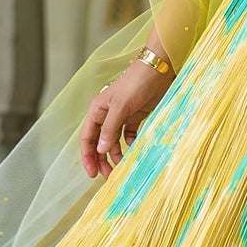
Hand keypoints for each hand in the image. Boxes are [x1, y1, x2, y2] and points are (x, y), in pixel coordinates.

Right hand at [80, 60, 170, 178]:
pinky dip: (129, 145)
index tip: (92, 173)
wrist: (158, 70)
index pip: (87, 137)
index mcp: (98, 110)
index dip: (88, 155)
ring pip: (114, 141)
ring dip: (116, 155)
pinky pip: (129, 135)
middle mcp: (107, 114)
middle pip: (99, 142)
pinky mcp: (136, 117)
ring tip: (122, 168)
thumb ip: (110, 129)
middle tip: (108, 176)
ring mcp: (121, 116)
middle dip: (101, 159)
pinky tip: (133, 151)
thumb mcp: (121, 106)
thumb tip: (101, 150)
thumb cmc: (136, 83)